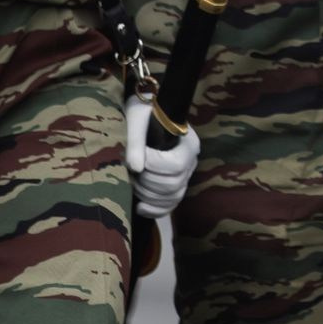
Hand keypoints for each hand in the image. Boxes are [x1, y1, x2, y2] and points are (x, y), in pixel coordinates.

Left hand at [124, 95, 201, 219]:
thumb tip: (135, 168)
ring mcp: (185, 176)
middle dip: (146, 181)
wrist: (145, 116)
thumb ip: (136, 142)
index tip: (135, 156)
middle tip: (131, 170)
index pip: (175, 165)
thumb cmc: (143, 113)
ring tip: (133, 180)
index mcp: (188, 143)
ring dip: (146, 194)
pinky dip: (154, 210)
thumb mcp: (136, 119)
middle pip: (173, 184)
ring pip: (171, 197)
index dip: (152, 165)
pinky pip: (169, 206)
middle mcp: (191, 161)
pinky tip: (139, 206)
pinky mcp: (175, 187)